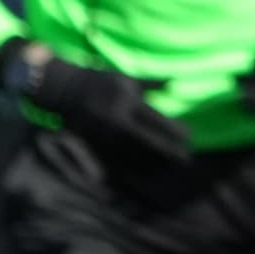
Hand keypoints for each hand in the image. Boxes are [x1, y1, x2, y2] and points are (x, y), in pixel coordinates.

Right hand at [0, 38, 195, 167]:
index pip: (158, 121)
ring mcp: (106, 136)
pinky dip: (132, 170)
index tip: (189, 138)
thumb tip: (175, 84)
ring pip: (135, 156)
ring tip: (169, 169)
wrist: (64, 89)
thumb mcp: (126, 78)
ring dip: (154, 164)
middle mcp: (119, 121)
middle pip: (150, 143)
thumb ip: (151, 83)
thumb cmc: (100, 81)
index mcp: (128, 102)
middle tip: (185, 160)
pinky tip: (144, 175)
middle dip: (169, 153)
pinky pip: (116, 162)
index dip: (176, 132)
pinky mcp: (95, 145)